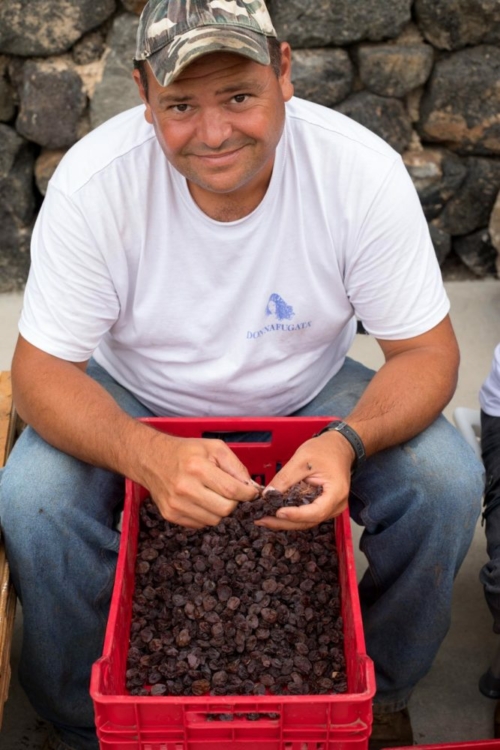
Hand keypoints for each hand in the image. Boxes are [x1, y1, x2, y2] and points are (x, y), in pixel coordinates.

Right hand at [139, 432, 259, 528]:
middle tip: (232, 494)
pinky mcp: (170, 515)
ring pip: (214, 521)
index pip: (232, 491)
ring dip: (220, 511)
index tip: (251, 493)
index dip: (247, 495)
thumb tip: (252, 488)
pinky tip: (202, 501)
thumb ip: (236, 466)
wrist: (152, 459)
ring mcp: (176, 504)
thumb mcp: (215, 448)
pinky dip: (206, 515)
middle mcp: (185, 488)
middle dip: (234, 503)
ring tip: (215, 496)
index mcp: (198, 468)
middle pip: (225, 510)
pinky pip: (200, 524)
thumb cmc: (187, 452)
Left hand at [254, 431, 354, 530]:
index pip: (316, 511)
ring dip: (285, 522)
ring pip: (307, 521)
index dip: (296, 515)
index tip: (278, 512)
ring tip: (264, 519)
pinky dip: (291, 516)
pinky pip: (307, 515)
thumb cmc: (325, 450)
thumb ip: (285, 478)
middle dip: (284, 523)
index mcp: (336, 493)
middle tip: (262, 520)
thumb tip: (268, 494)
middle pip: (309, 520)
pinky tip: (275, 515)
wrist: (339, 447)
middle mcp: (336, 505)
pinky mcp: (323, 506)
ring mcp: (331, 508)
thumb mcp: (302, 459)